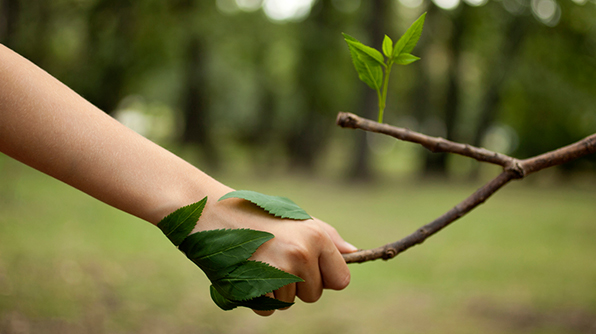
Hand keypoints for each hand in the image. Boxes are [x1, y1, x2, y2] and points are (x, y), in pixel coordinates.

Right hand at [194, 190, 356, 315]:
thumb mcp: (296, 218)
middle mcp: (301, 254)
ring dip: (277, 290)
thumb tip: (354, 253)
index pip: (341, 280)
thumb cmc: (257, 214)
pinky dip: (258, 298)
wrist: (212, 212)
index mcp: (316, 237)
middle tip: (277, 259)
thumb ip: (327, 237)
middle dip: (299, 284)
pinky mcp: (256, 287)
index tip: (310, 267)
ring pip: (290, 303)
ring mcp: (278, 272)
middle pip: (314, 295)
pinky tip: (248, 272)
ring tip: (260, 261)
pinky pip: (268, 310)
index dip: (326, 277)